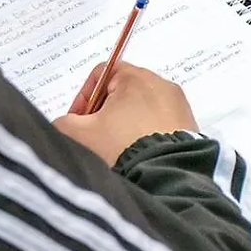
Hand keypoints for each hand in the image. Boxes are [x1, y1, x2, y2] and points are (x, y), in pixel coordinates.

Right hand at [52, 62, 197, 165]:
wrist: (163, 177)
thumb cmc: (122, 148)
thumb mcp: (79, 134)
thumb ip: (62, 122)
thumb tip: (63, 124)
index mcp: (135, 77)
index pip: (102, 73)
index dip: (85, 95)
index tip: (79, 118)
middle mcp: (161, 85)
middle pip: (122, 91)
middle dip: (104, 112)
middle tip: (95, 135)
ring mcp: (178, 106)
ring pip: (141, 109)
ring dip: (124, 124)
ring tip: (116, 148)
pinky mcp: (189, 126)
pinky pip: (160, 124)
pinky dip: (146, 135)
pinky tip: (137, 154)